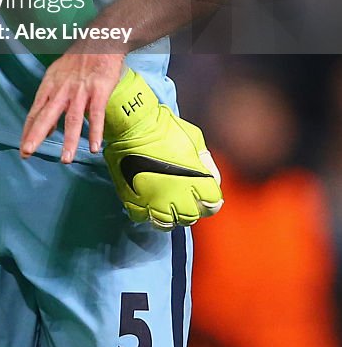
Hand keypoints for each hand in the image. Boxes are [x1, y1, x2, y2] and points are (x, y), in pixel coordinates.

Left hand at [20, 51, 123, 162]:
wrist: (99, 40)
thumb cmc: (78, 59)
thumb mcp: (57, 74)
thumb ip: (50, 98)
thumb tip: (47, 124)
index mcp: (50, 85)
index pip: (35, 111)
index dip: (28, 130)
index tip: (23, 147)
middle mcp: (62, 89)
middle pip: (47, 115)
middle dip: (36, 135)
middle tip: (27, 152)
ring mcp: (80, 91)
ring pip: (73, 119)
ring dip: (68, 140)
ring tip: (65, 159)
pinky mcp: (99, 91)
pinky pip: (96, 114)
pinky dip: (95, 131)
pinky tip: (93, 147)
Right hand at [102, 69, 223, 229]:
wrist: (134, 124)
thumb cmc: (166, 127)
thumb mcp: (195, 139)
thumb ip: (206, 162)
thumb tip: (212, 180)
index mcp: (198, 182)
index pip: (213, 204)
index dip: (209, 199)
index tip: (204, 193)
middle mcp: (178, 196)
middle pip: (190, 216)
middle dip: (190, 208)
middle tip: (183, 195)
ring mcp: (154, 201)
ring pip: (166, 222)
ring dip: (169, 214)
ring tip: (165, 202)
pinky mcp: (134, 200)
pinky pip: (142, 216)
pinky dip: (145, 211)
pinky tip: (147, 200)